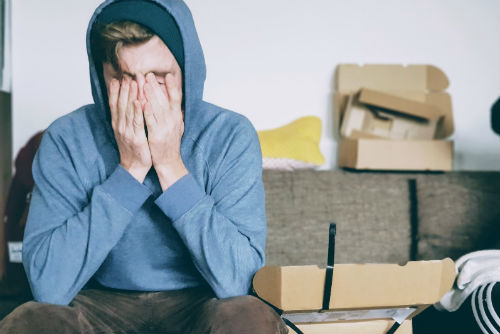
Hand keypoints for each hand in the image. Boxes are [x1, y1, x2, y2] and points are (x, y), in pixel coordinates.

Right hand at [109, 77, 151, 182]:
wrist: (133, 166)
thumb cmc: (133, 148)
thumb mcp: (126, 131)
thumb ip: (126, 117)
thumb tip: (127, 103)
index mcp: (117, 123)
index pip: (114, 104)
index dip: (116, 90)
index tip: (118, 78)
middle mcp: (120, 126)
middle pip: (121, 103)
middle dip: (124, 88)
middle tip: (128, 75)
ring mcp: (127, 131)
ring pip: (128, 110)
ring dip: (131, 95)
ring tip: (134, 82)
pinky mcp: (136, 138)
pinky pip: (137, 122)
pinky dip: (137, 111)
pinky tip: (139, 101)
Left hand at [144, 73, 187, 190]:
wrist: (169, 162)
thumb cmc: (170, 144)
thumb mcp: (177, 126)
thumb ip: (175, 114)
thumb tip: (175, 101)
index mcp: (177, 117)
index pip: (176, 98)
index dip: (173, 86)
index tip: (168, 75)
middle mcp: (173, 121)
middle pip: (164, 100)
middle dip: (155, 86)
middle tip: (148, 74)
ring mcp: (165, 128)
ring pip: (157, 108)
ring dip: (150, 94)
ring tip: (143, 82)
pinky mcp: (156, 135)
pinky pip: (150, 121)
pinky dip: (147, 111)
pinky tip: (142, 102)